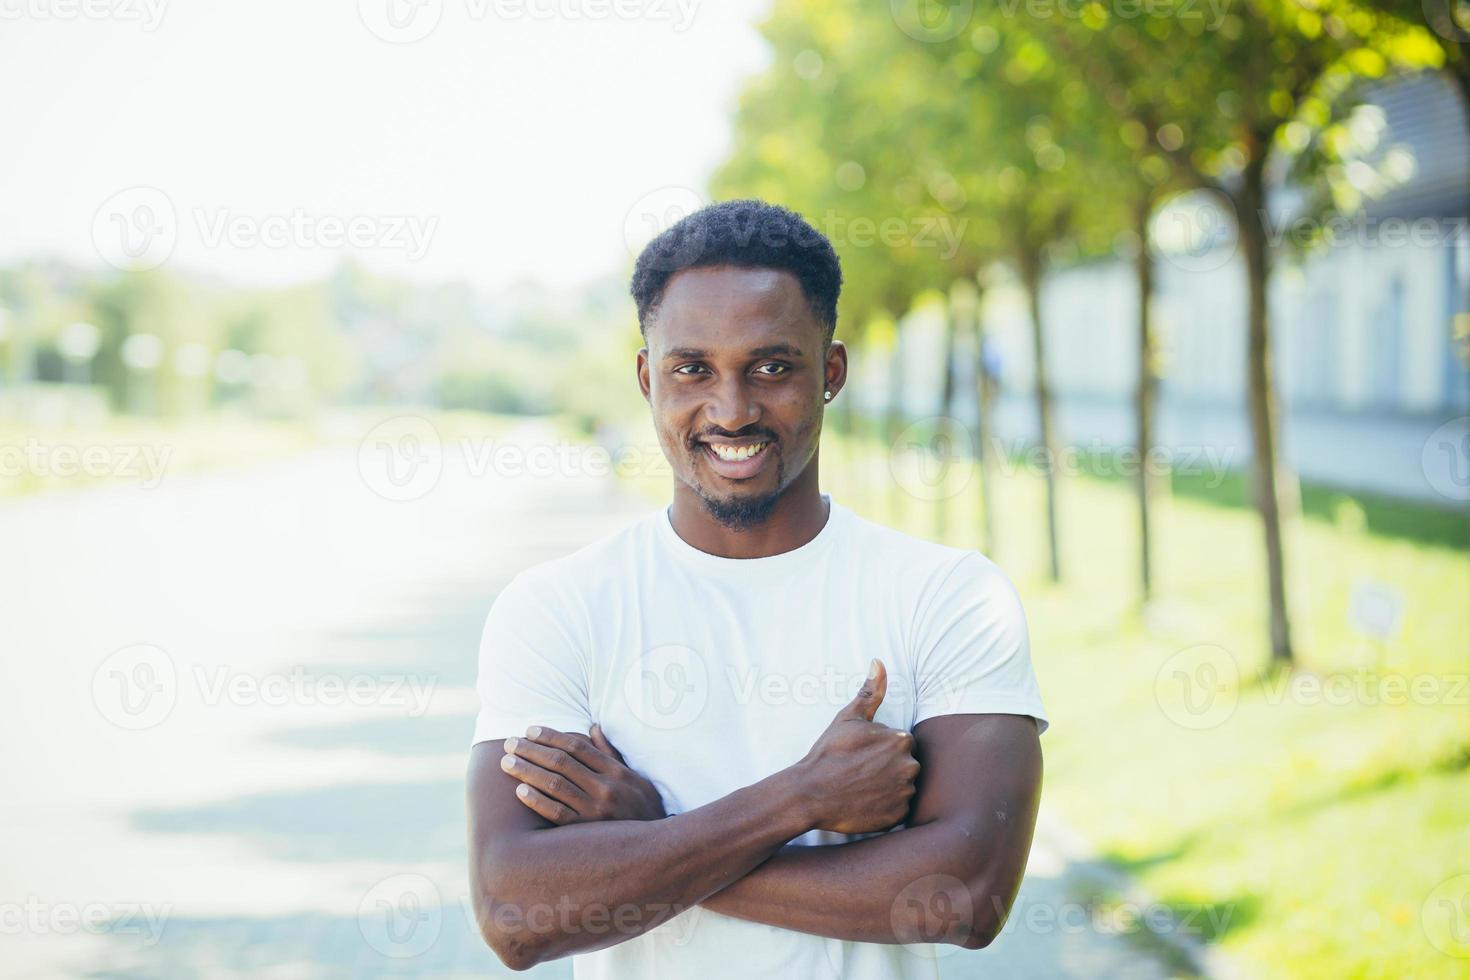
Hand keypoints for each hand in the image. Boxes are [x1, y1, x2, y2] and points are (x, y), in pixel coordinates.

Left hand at [501, 724, 666, 824]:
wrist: (658, 846)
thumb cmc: (644, 808)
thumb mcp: (635, 777)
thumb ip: (610, 753)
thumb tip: (593, 727)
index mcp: (616, 771)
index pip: (577, 746)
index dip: (551, 735)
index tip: (530, 730)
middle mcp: (605, 788)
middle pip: (561, 761)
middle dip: (532, 749)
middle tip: (509, 742)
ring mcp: (596, 811)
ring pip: (555, 785)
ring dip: (527, 771)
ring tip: (507, 763)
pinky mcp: (587, 832)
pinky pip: (557, 814)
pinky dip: (537, 801)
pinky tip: (520, 791)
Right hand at [793, 659, 918, 834]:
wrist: (810, 793)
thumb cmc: (828, 752)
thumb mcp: (848, 718)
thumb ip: (870, 691)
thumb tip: (879, 662)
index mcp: (901, 740)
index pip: (901, 744)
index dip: (880, 749)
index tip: (862, 755)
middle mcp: (910, 766)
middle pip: (905, 765)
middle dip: (887, 768)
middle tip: (860, 772)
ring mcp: (904, 793)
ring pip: (903, 787)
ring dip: (887, 787)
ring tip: (861, 787)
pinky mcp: (898, 816)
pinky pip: (898, 809)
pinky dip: (885, 807)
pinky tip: (865, 802)